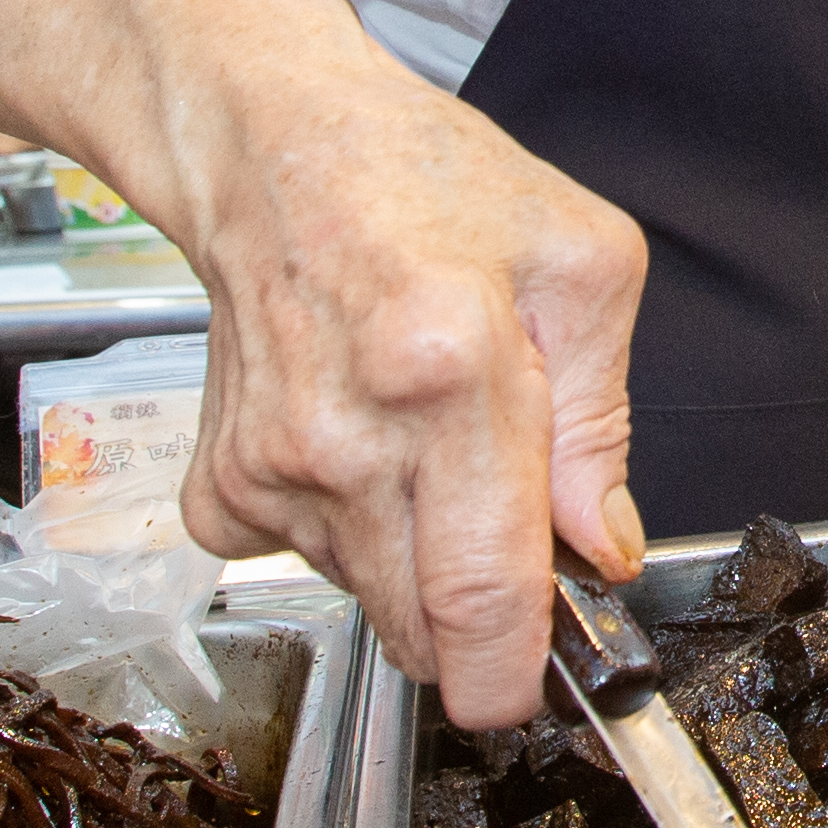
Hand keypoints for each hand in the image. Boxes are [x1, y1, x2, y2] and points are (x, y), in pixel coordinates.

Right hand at [172, 59, 648, 727]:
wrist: (273, 150)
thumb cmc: (426, 187)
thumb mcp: (580, 267)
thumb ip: (602, 424)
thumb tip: (605, 550)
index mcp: (451, 373)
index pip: (483, 593)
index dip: (519, 671)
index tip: (543, 676)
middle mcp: (348, 436)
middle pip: (424, 632)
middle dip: (482, 623)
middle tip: (504, 528)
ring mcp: (273, 470)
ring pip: (373, 601)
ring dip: (417, 563)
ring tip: (425, 445)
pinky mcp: (222, 490)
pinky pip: (306, 568)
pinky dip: (348, 534)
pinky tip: (358, 444)